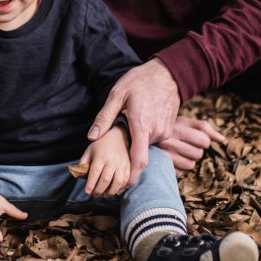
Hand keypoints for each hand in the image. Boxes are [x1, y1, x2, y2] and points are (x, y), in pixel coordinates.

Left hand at [78, 126, 130, 196]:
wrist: (118, 136)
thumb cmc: (100, 146)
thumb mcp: (89, 151)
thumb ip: (83, 164)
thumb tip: (78, 176)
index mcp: (100, 156)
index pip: (95, 173)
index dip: (91, 184)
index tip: (87, 192)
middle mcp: (112, 160)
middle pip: (105, 180)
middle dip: (99, 190)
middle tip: (94, 194)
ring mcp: (122, 164)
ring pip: (117, 182)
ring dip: (111, 192)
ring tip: (104, 195)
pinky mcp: (128, 166)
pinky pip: (126, 180)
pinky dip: (121, 188)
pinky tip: (115, 191)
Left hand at [89, 58, 179, 183]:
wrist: (167, 73)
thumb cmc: (140, 81)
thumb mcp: (117, 94)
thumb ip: (105, 117)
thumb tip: (92, 137)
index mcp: (142, 125)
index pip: (139, 159)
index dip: (131, 176)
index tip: (122, 187)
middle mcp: (156, 131)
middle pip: (139, 153)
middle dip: (127, 156)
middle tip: (112, 152)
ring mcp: (165, 131)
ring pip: (147, 146)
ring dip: (135, 144)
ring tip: (124, 132)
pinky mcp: (169, 129)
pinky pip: (154, 139)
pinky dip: (144, 138)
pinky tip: (137, 125)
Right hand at [157, 115, 226, 173]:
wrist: (142, 135)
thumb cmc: (170, 128)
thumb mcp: (185, 122)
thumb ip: (205, 128)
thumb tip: (223, 140)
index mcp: (177, 128)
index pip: (204, 141)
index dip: (203, 140)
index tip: (193, 138)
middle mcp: (169, 141)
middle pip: (198, 154)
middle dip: (195, 151)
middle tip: (185, 145)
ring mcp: (163, 155)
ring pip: (190, 165)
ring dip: (188, 160)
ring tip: (178, 153)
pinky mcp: (160, 167)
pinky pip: (179, 173)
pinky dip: (178, 168)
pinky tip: (172, 160)